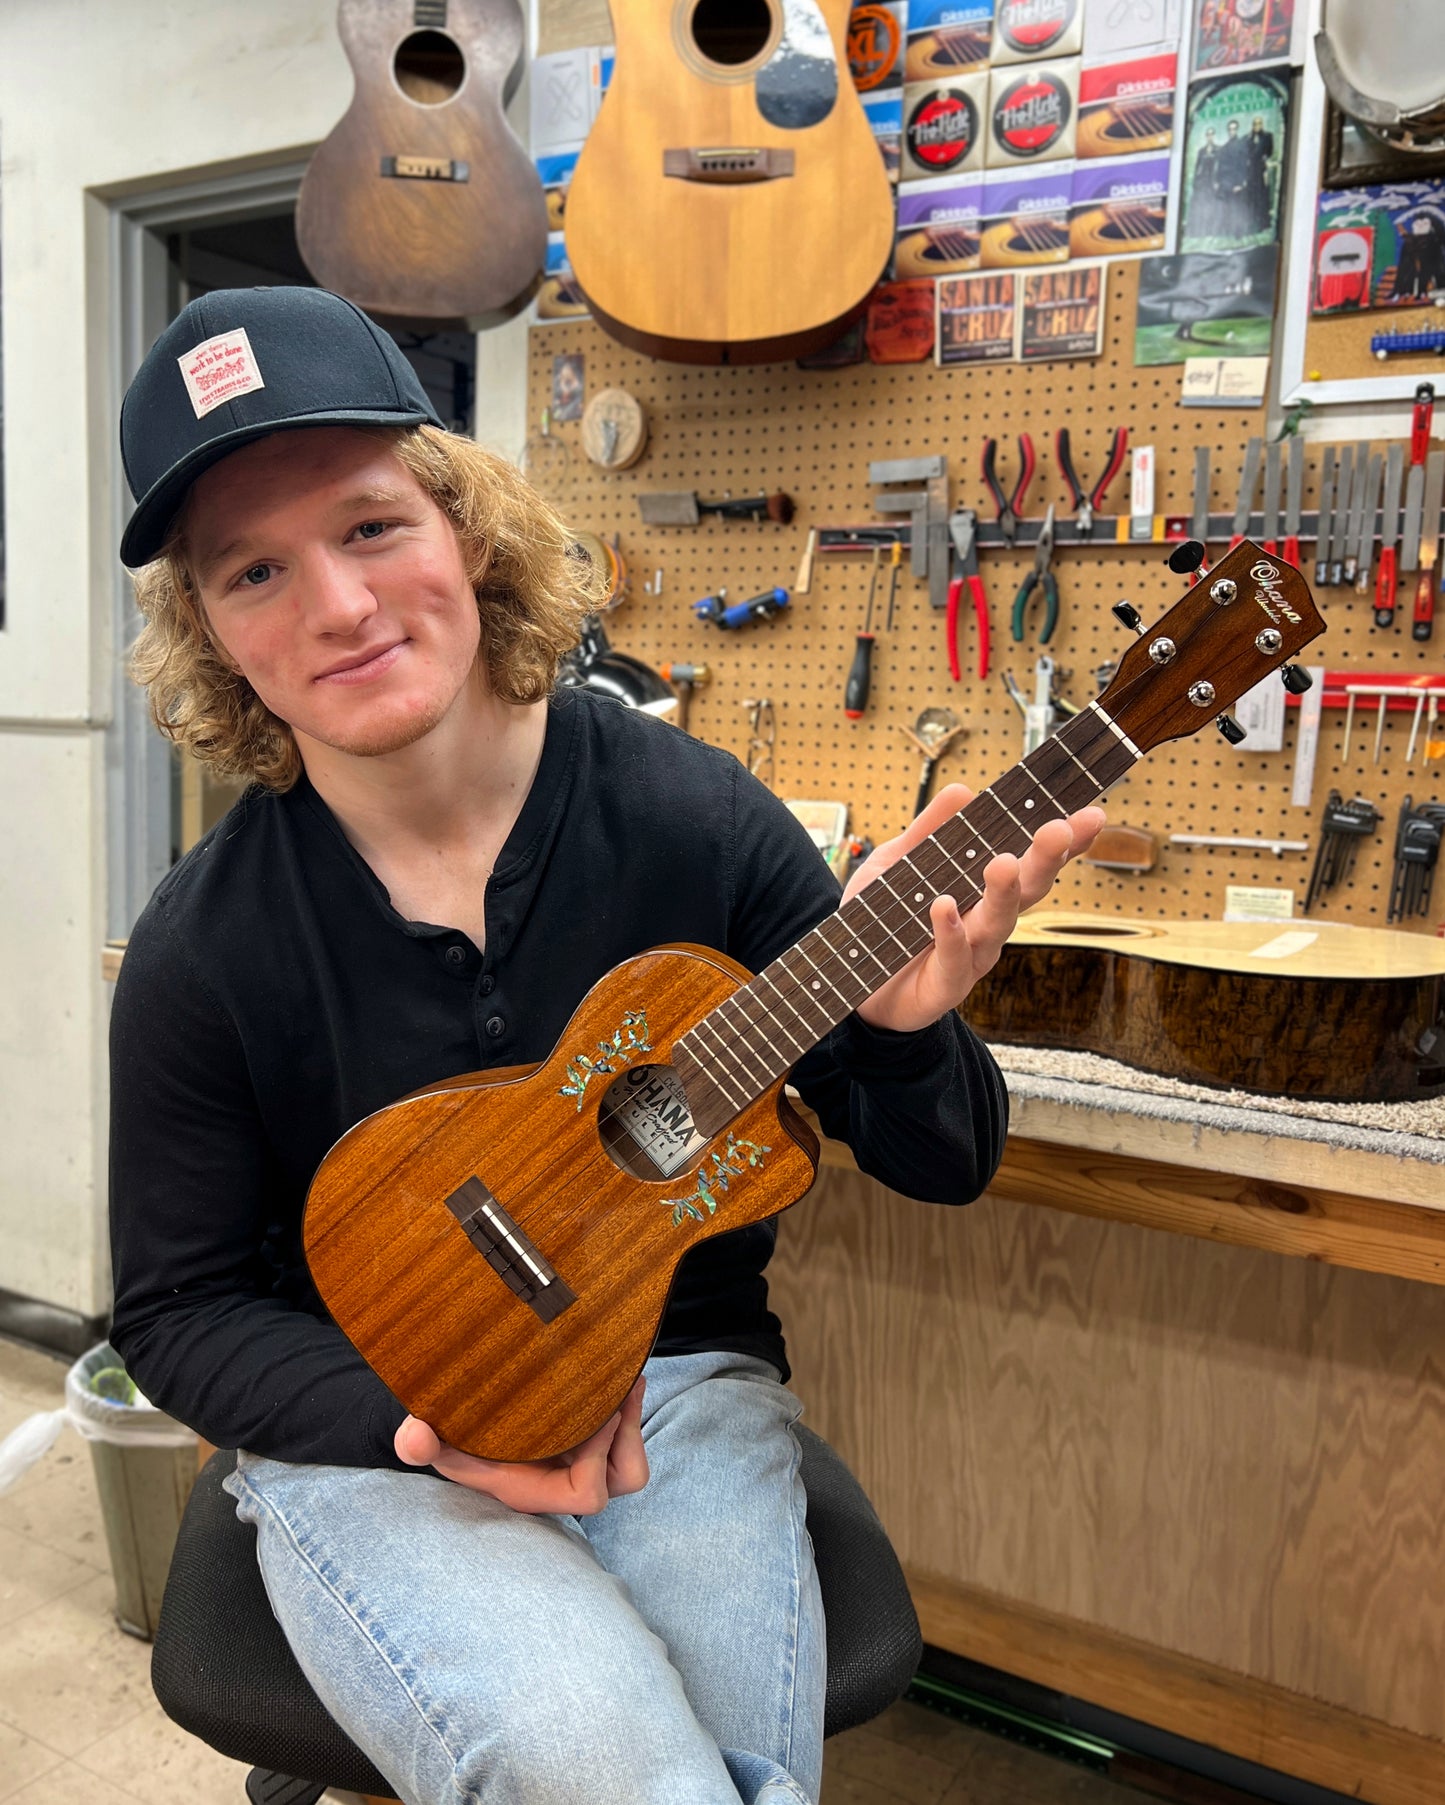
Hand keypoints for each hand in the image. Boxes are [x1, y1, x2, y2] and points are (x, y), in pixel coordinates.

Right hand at [394, 1375, 648, 1515]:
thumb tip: (411, 1439)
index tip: (598, 1414)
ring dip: (633, 1423)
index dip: (600, 1458)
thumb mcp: (437, 1441)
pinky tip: (620, 1376)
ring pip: (631, 1461)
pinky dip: (629, 1410)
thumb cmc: (455, 1439)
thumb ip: (423, 1442)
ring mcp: (581, 1462)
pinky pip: (627, 1440)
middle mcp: (564, 1482)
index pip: (587, 1493)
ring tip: (626, 1381)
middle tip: (623, 1389)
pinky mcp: (590, 1442)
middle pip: (623, 1479)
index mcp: (536, 1489)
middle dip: (628, 1437)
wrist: (461, 1430)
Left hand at [845, 783, 1104, 1034]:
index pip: (1032, 863)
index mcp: (984, 891)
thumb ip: (928, 831)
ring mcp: (971, 957)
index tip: (1090, 815)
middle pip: (1028, 891)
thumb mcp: (897, 864)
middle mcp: (987, 924)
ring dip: (1003, 893)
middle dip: (1046, 860)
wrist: (851, 982)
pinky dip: (950, 932)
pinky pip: (953, 958)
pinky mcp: (944, 986)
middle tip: (1058, 830)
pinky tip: (945, 907)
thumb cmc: (883, 921)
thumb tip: (962, 792)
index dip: (1065, 844)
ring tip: (1004, 863)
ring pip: (998, 925)